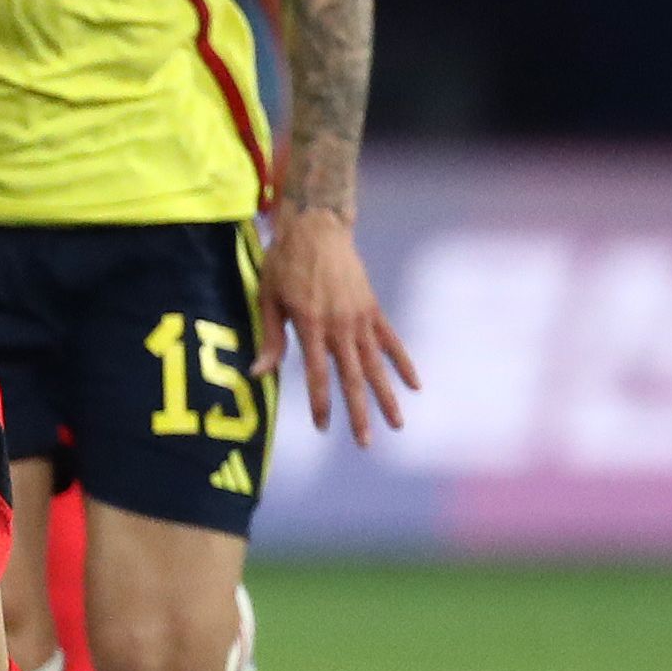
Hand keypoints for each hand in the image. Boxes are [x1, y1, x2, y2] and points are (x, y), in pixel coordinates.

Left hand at [253, 207, 417, 446]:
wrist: (317, 227)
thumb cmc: (284, 262)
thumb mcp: (267, 297)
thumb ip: (269, 338)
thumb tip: (257, 374)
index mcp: (311, 325)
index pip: (317, 374)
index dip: (321, 403)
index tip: (324, 427)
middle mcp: (340, 326)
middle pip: (352, 377)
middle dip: (359, 412)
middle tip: (365, 443)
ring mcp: (361, 318)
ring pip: (375, 365)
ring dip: (386, 396)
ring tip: (396, 425)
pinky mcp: (373, 309)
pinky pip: (391, 341)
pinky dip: (402, 363)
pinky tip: (414, 385)